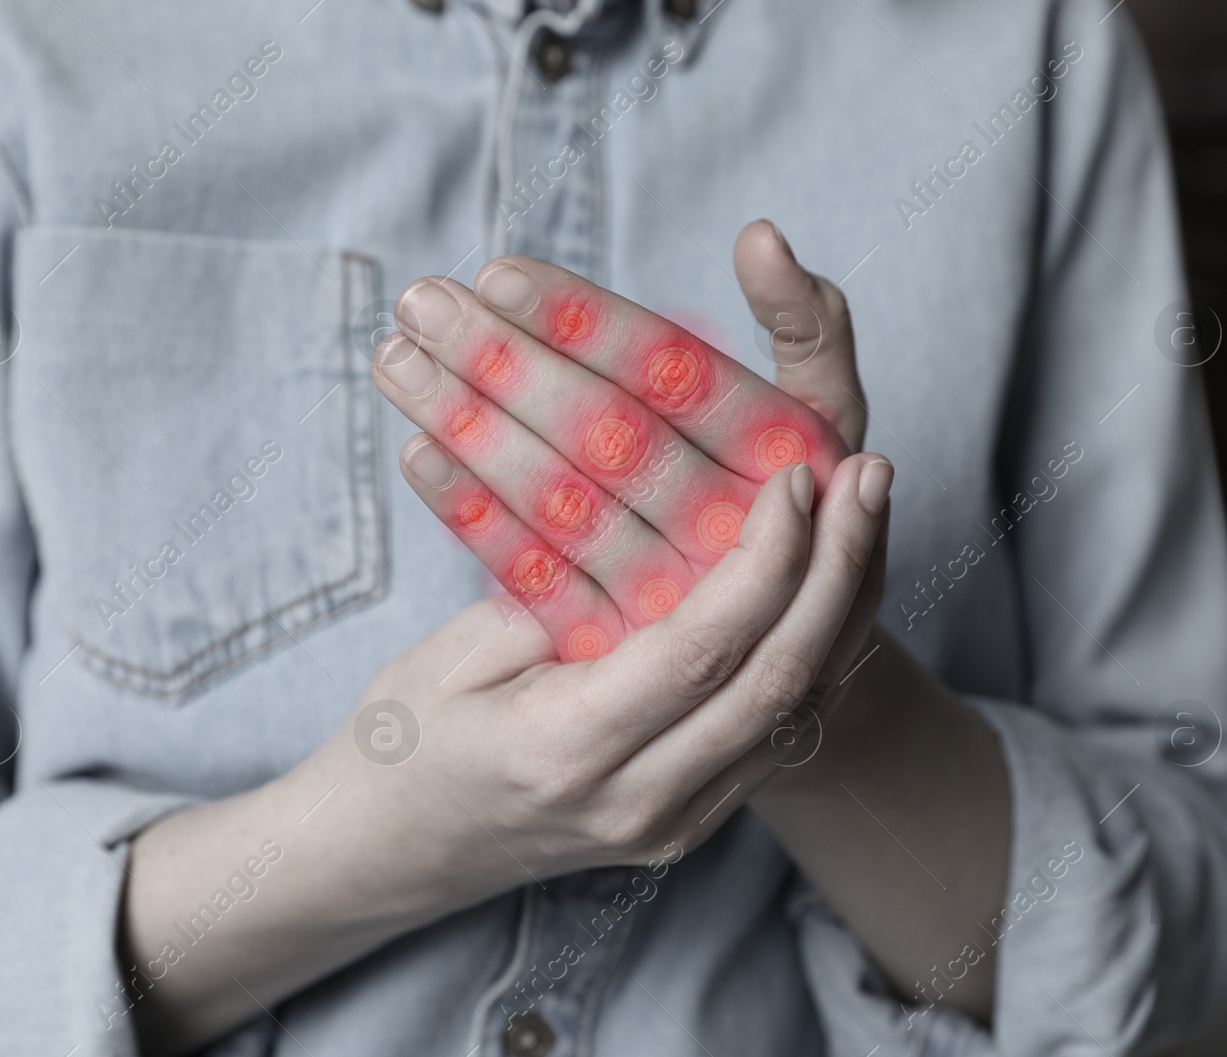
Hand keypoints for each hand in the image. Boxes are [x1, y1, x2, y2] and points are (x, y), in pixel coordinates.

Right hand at [120, 388, 888, 1056]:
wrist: (391, 852)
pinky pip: (781, 736)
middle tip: (870, 475)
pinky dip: (819, 654)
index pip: (703, 649)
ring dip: (846, 608)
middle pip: (778, 682)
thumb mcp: (452, 654)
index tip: (794, 475)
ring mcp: (672, 826)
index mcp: (565, 752)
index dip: (765, 558)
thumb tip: (664, 520)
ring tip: (870, 514)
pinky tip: (834, 584)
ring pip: (799, 713)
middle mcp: (637, 804)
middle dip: (838, 569)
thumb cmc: (403, 741)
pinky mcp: (690, 825)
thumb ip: (558, 598)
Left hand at [374, 227, 890, 673]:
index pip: (679, 380)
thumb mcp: (830, 412)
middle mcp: (735, 539)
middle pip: (609, 439)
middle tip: (421, 301)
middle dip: (506, 364)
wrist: (782, 644)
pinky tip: (416, 453)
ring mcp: (670, 605)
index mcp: (792, 463)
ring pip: (562, 506)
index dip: (587, 324)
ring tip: (396, 361)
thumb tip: (758, 237)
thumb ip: (809, 326)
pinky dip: (473, 517)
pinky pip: (536, 581)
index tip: (498, 274)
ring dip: (472, 429)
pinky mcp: (616, 649)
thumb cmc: (791, 491)